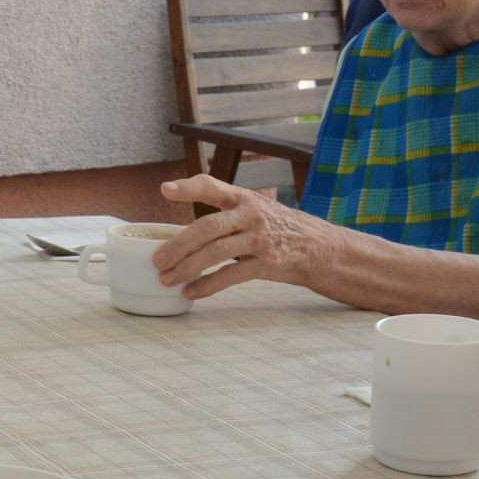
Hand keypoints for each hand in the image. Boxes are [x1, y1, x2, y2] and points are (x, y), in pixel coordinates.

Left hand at [153, 175, 343, 298]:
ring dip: (187, 268)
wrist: (320, 248)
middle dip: (179, 245)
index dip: (189, 188)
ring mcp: (260, 240)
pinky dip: (207, 285)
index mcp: (244, 198)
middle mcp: (251, 215)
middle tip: (157, 260)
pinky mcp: (266, 264)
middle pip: (208, 227)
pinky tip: (190, 292)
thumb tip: (179, 234)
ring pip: (216, 252)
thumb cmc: (278, 228)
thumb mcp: (256, 210)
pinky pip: (231, 275)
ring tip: (166, 279)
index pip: (213, 186)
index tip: (164, 190)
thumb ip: (225, 214)